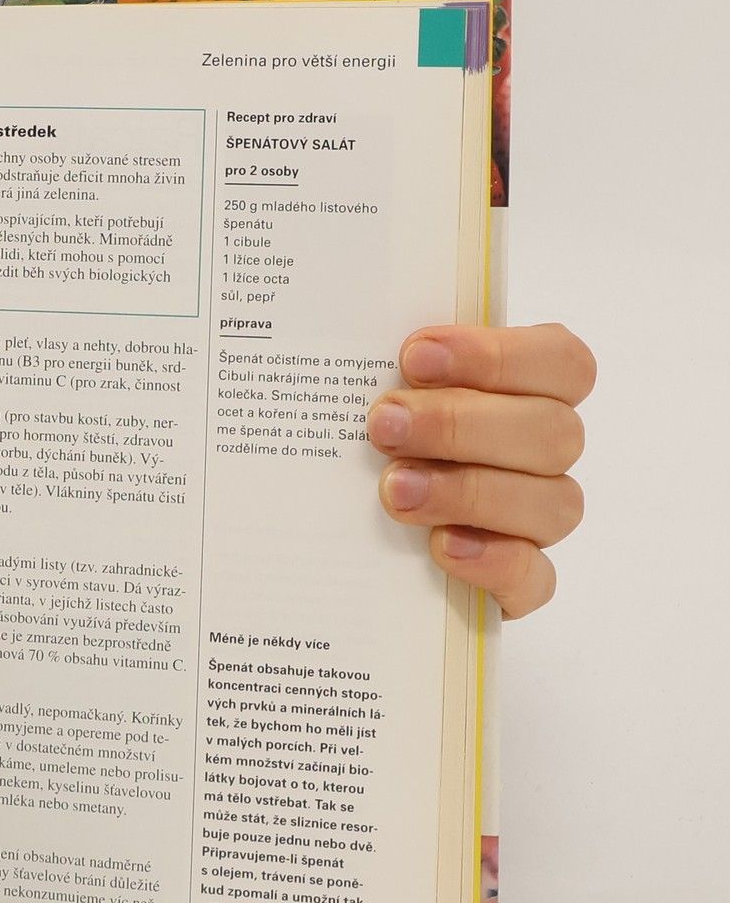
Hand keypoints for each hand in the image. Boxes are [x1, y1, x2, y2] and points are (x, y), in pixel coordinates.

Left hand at [368, 323, 594, 618]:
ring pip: (553, 504)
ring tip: (394, 491)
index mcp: (531, 390)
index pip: (561, 362)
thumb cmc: (373, 434)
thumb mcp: (373, 387)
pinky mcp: (519, 582)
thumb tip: (348, 320)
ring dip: (470, 492)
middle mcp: (545, 454)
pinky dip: (494, 561)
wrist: (341, 530)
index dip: (497, 356)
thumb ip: (384, 361)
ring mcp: (538, 521)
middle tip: (383, 426)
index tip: (414, 356)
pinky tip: (441, 546)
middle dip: (462, 425)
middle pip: (552, 433)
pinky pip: (535, 578)